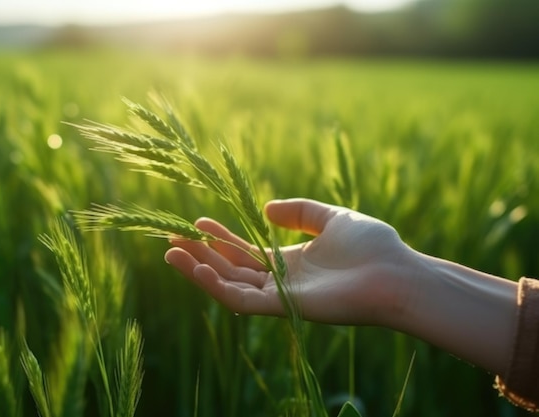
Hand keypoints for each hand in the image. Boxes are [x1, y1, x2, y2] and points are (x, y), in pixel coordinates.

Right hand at [165, 198, 412, 325]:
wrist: (397, 273)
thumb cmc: (373, 246)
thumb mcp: (332, 217)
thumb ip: (300, 212)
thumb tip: (266, 209)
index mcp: (292, 262)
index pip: (247, 253)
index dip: (222, 238)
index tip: (199, 222)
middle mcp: (281, 282)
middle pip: (232, 269)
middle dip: (201, 254)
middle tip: (171, 238)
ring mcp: (281, 297)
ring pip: (230, 285)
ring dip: (199, 270)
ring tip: (171, 252)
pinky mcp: (284, 307)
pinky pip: (242, 301)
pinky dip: (218, 286)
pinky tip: (200, 267)